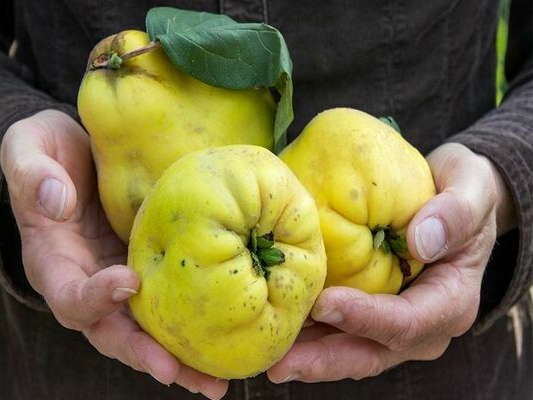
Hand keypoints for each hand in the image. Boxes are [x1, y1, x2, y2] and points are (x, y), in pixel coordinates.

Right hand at [0, 110, 226, 398]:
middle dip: (142, 354)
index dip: (94, 297)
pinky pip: (168, 307)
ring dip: (176, 361)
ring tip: (214, 383)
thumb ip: (33, 172)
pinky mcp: (149, 271)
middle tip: (176, 373)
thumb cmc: (46, 151)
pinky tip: (227, 345)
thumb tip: (56, 202)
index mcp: (53, 260)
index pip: (68, 292)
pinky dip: (193, 330)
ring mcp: (118, 280)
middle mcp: (86, 281)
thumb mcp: (28, 145)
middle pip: (110, 331)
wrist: (76, 154)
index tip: (128, 283)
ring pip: (144, 331)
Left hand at [267, 143, 515, 382]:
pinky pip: (336, 332)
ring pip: (348, 350)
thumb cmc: (464, 193)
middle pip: (370, 353)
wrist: (454, 203)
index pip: (407, 322)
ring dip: (307, 356)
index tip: (325, 304)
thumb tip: (422, 241)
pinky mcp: (369, 315)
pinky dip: (307, 335)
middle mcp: (422, 326)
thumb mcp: (472, 189)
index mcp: (451, 302)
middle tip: (280, 364)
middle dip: (324, 360)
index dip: (366, 318)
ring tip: (266, 355)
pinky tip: (274, 327)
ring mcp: (393, 326)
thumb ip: (456, 212)